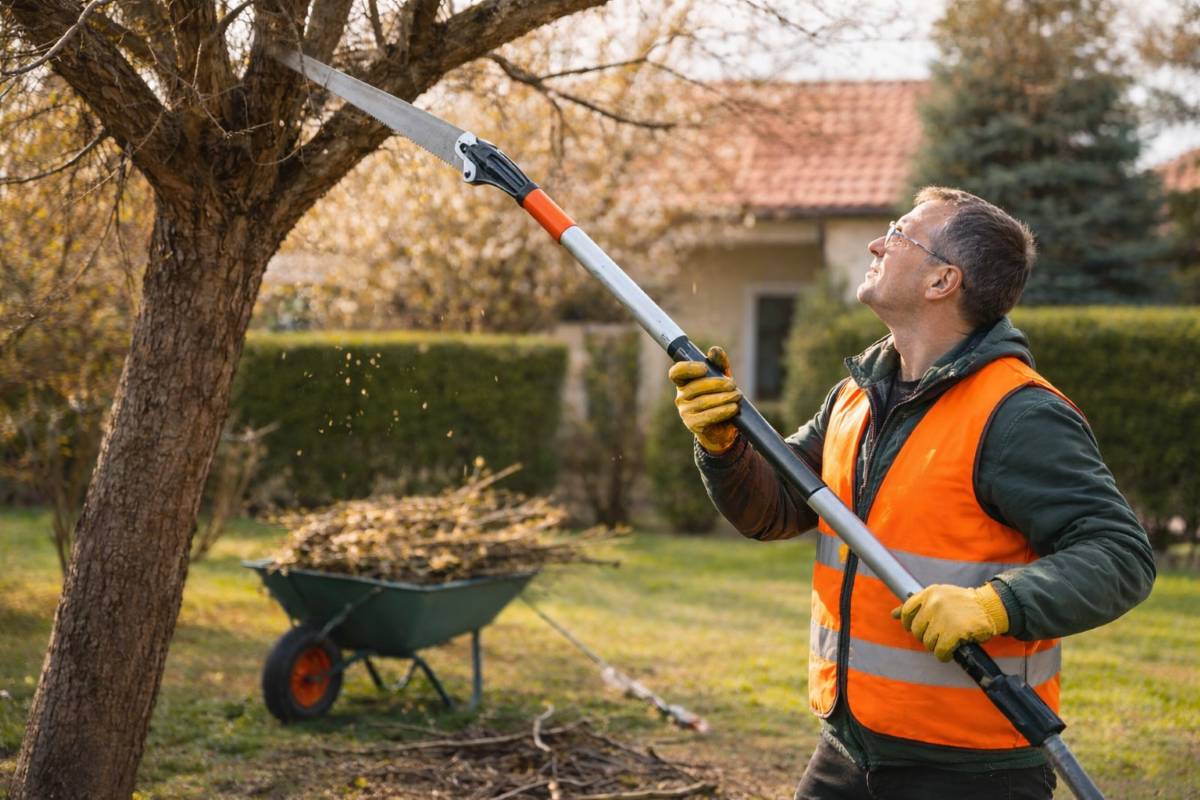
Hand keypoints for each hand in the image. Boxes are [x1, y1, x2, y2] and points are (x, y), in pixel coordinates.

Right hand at [667, 345, 741, 453]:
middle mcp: (681, 396)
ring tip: (737, 396)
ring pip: (703, 401)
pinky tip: (733, 408)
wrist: (724, 425)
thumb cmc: (721, 396)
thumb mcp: (722, 377)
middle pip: (695, 387)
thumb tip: (713, 350)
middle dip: (717, 384)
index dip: (688, 368)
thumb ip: (719, 363)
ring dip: (724, 398)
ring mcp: (685, 411)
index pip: (676, 372)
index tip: (705, 368)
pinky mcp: (693, 424)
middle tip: (732, 384)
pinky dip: (723, 411)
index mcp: (684, 382)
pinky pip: (708, 416)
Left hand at [892, 583, 1008, 661]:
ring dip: (937, 646)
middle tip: (939, 635)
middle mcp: (934, 603)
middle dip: (926, 636)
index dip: (909, 623)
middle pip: (916, 630)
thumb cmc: (964, 603)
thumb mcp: (940, 596)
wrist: (991, 607)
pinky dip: (944, 655)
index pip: (906, 611)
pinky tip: (950, 652)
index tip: (918, 629)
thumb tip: (893, 614)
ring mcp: (944, 617)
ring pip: (928, 642)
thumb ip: (917, 605)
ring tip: (947, 642)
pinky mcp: (954, 631)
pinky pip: (940, 651)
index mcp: (929, 593)